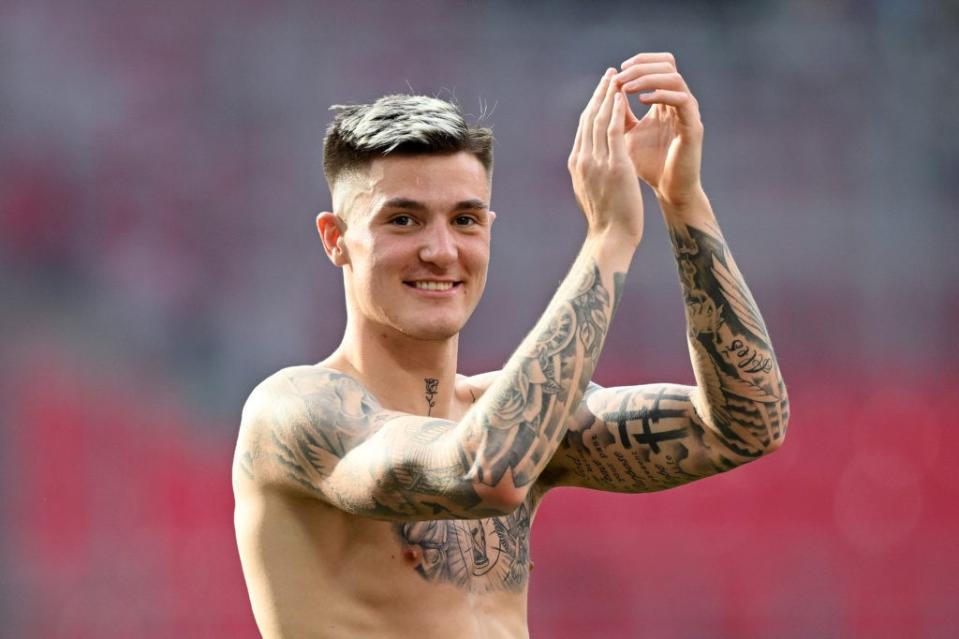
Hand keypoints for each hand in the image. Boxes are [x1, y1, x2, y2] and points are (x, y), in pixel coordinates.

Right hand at [568, 68, 644, 245]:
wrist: (611, 237)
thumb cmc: (607, 220)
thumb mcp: (593, 191)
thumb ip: (591, 172)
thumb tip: (591, 162)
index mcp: (577, 164)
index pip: (584, 128)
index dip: (592, 106)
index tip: (602, 91)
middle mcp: (583, 159)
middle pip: (588, 118)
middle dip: (599, 94)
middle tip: (609, 74)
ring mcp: (596, 162)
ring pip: (599, 120)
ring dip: (608, 95)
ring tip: (617, 77)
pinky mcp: (614, 165)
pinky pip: (613, 130)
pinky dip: (615, 110)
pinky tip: (622, 96)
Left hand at [614, 52, 704, 207]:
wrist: (667, 189)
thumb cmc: (647, 164)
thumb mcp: (627, 133)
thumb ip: (619, 113)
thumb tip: (606, 90)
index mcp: (665, 100)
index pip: (658, 64)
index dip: (639, 61)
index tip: (615, 71)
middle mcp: (680, 101)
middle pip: (668, 63)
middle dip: (640, 67)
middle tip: (619, 77)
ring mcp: (689, 112)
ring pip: (674, 77)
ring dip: (647, 78)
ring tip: (625, 88)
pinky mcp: (694, 126)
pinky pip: (682, 100)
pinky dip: (661, 95)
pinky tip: (641, 102)